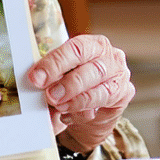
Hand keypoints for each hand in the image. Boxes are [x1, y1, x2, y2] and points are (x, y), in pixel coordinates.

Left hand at [27, 34, 134, 154]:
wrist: (93, 107)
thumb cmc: (76, 82)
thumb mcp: (63, 74)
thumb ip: (52, 76)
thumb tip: (35, 81)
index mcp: (92, 44)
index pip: (76, 49)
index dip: (55, 63)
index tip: (36, 77)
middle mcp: (110, 57)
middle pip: (92, 69)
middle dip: (68, 84)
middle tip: (50, 95)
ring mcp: (120, 76)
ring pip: (101, 90)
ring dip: (77, 100)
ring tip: (59, 106)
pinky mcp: (124, 95)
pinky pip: (105, 105)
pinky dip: (83, 112)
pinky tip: (69, 114)